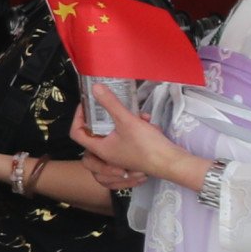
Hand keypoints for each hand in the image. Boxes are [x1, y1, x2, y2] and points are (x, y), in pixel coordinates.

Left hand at [73, 105, 206, 193]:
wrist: (173, 164)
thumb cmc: (147, 146)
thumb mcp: (127, 121)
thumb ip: (110, 104)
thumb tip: (95, 88)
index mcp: (100, 149)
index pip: (77, 133)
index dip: (78, 118)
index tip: (87, 106)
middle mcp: (108, 154)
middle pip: (98, 131)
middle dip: (108, 116)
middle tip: (114, 106)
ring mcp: (122, 154)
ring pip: (118, 132)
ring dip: (127, 120)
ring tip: (140, 115)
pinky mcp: (136, 153)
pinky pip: (131, 137)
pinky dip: (138, 127)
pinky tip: (150, 122)